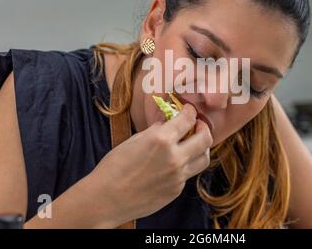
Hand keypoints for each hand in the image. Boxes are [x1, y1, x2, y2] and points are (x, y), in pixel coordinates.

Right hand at [89, 104, 212, 226]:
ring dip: (202, 148)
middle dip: (204, 128)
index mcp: (161, 140)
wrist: (106, 200)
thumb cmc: (114, 167)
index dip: (190, 112)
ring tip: (193, 144)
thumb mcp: (134, 140)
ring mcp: (178, 176)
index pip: (188, 120)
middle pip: (205, 139)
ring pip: (204, 159)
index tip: (189, 110)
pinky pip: (188, 174)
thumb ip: (155, 131)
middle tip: (198, 125)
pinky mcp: (176, 190)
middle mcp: (174, 158)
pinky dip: (186, 165)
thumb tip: (167, 124)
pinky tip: (174, 163)